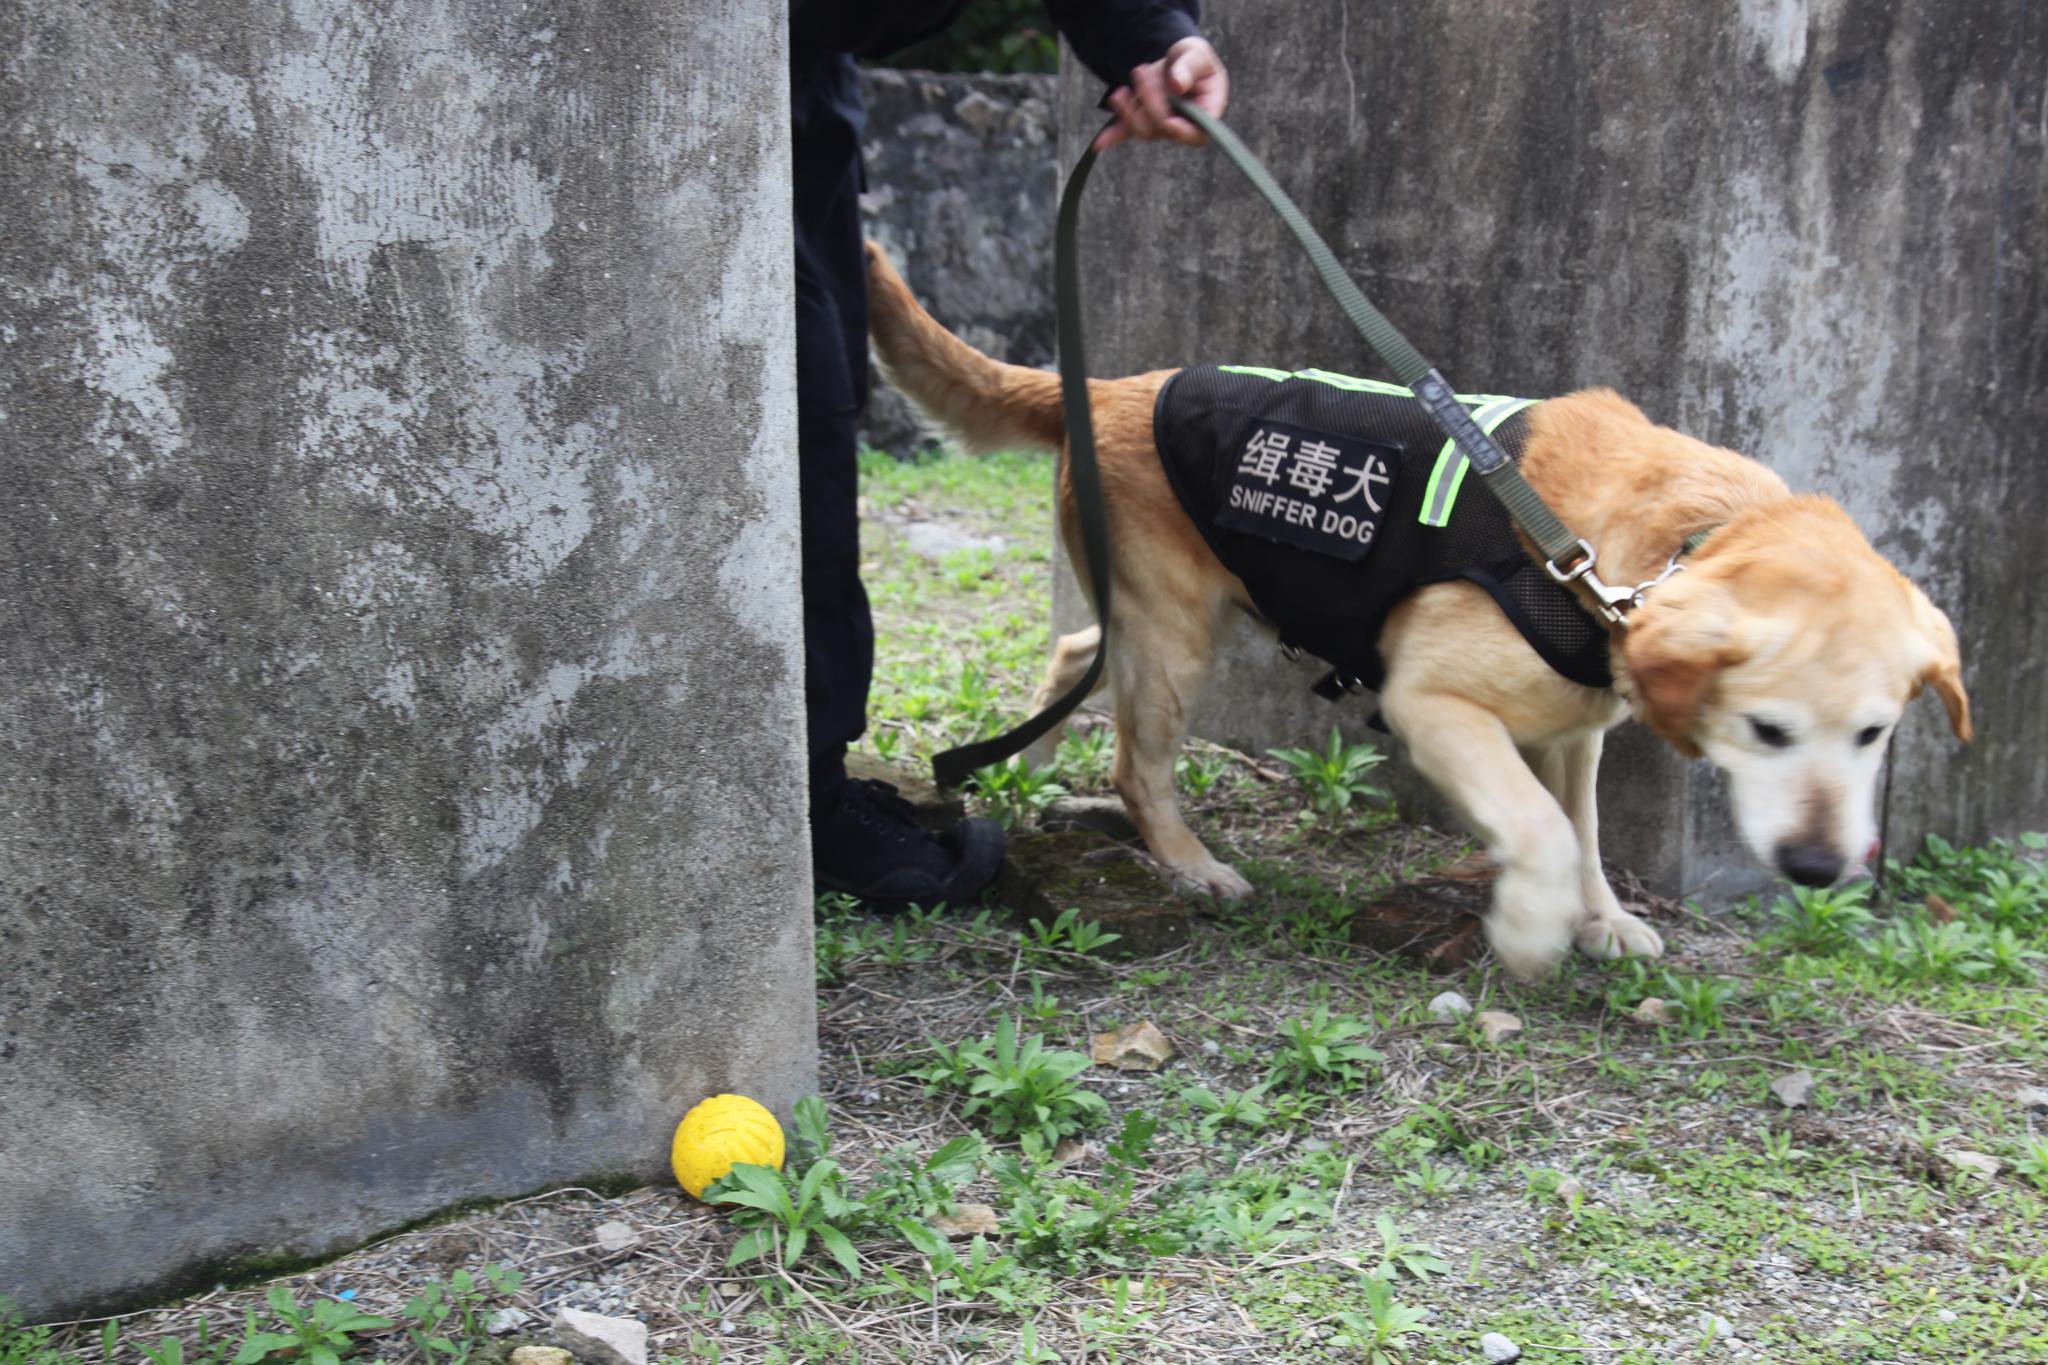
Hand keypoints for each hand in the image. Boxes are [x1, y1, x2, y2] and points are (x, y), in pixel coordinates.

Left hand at [1093, 36, 1228, 151]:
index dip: (1182, 132)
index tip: (1168, 121)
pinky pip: (1127, 132)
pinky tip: (1098, 143)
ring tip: (1135, 75)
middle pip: (1164, 127)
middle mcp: (1185, 125)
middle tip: (1142, 71)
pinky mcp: (1143, 123)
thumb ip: (1189, 67)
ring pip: (1144, 129)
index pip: (1198, 133)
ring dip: (1132, 105)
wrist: (1175, 60)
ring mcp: (1162, 128)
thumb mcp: (1196, 54)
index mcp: (1207, 111)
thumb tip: (1177, 85)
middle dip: (1150, 99)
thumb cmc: (1193, 57)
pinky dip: (1113, 136)